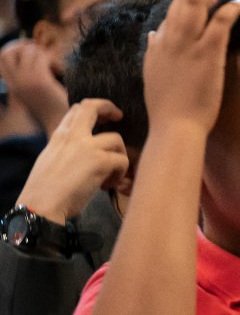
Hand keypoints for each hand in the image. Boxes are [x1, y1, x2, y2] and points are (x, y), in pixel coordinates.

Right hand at [0, 39, 67, 134]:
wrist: (62, 124)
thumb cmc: (53, 108)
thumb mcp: (34, 92)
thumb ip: (28, 77)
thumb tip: (31, 53)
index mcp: (12, 85)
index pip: (1, 58)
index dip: (15, 48)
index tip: (32, 49)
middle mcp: (15, 83)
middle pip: (8, 52)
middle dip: (25, 46)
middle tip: (43, 52)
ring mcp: (26, 81)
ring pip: (29, 52)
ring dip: (44, 53)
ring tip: (56, 65)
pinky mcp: (40, 81)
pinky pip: (43, 57)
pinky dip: (53, 58)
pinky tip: (61, 69)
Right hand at [15, 99, 129, 223]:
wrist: (41, 207)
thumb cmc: (45, 192)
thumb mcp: (51, 160)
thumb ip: (67, 150)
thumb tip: (85, 152)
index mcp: (59, 137)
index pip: (76, 110)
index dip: (93, 108)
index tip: (104, 117)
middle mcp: (72, 136)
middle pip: (92, 107)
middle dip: (109, 107)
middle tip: (119, 116)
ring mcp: (87, 147)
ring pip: (117, 139)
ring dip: (119, 158)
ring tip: (109, 176)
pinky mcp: (100, 161)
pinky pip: (123, 161)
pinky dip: (120, 175)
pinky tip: (107, 186)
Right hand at [141, 0, 239, 134]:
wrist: (174, 127)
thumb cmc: (168, 107)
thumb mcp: (153, 74)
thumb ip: (155, 51)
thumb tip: (154, 34)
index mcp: (159, 42)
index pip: (172, 6)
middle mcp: (170, 38)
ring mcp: (188, 45)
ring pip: (198, 2)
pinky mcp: (207, 54)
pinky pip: (220, 21)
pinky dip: (232, 7)